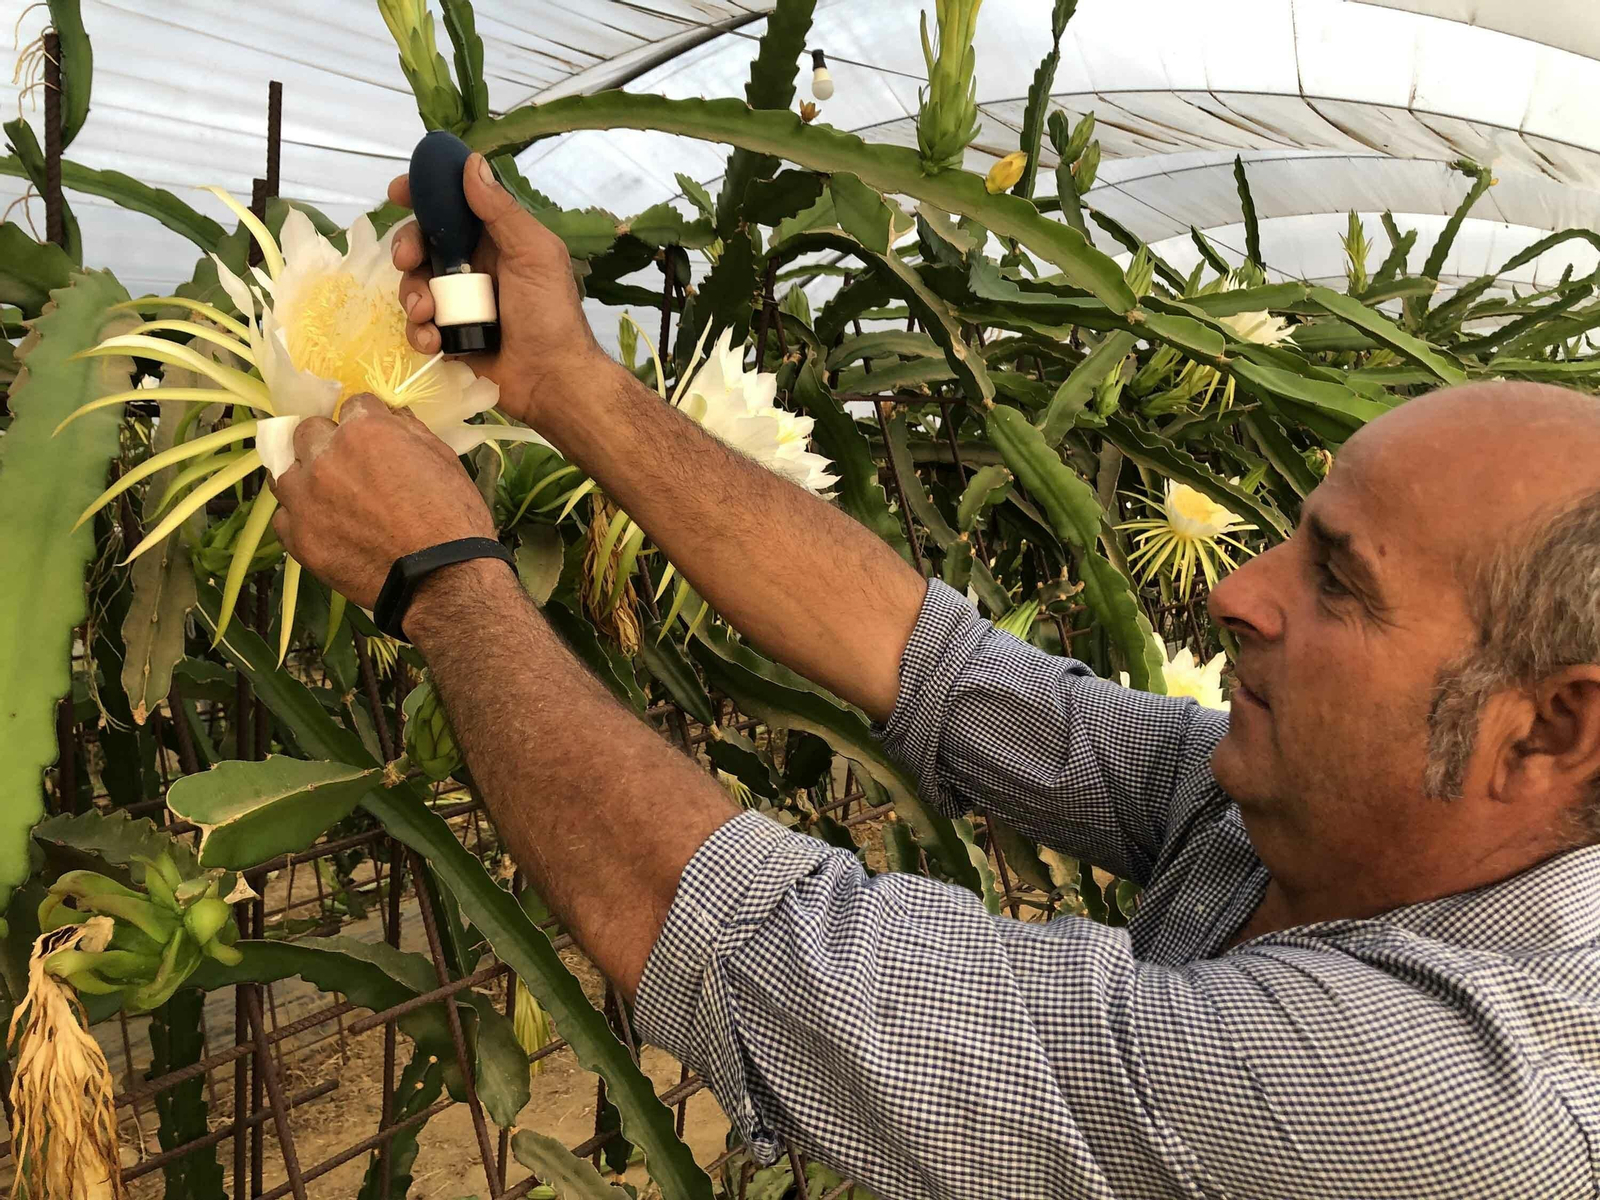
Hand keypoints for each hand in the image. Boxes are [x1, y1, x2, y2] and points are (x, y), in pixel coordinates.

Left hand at [270, 394, 495, 610]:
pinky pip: (285, 517)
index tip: (376, 437)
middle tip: (350, 466)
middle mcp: (325, 457)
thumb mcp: (443, 459)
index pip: (353, 405)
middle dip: (328, 442)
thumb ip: (410, 430)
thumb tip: (393, 415)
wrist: (442, 579)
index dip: (368, 420)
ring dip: (305, 478)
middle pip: (308, 431)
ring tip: (328, 497)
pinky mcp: (298, 537)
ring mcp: (305, 498)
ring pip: (285, 472)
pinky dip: (302, 517)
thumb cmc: (453, 517)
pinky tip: (325, 527)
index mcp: (364, 431)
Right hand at [388, 154, 604, 426]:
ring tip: (428, 313)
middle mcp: (473, 267)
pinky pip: (419, 326)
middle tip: (406, 260)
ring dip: (412, 296)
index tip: (398, 192)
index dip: (423, 196)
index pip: (452, 207)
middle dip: (407, 248)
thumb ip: (501, 211)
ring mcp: (458, 303)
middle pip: (422, 244)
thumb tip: (471, 163)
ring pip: (414, 285)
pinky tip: (434, 342)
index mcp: (495, 241)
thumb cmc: (550, 314)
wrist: (552, 379)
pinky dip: (420, 332)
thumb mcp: (533, 254)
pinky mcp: (449, 337)